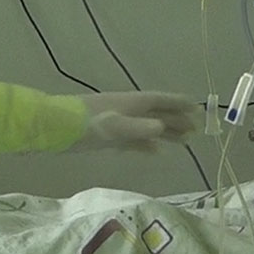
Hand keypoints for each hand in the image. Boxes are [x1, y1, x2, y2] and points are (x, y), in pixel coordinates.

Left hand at [72, 92, 200, 151]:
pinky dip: (147, 145)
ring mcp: (117, 123)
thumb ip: (137, 129)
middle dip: (177, 120)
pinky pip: (134, 140)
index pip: (160, 101)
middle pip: (157, 114)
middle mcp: (127, 110)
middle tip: (197, 130)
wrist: (55, 127)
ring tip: (184, 142)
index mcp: (131, 103)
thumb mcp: (113, 126)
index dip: (179, 104)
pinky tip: (156, 152)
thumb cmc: (84, 123)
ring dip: (166, 133)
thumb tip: (162, 128)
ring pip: (148, 127)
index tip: (197, 108)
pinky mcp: (107, 137)